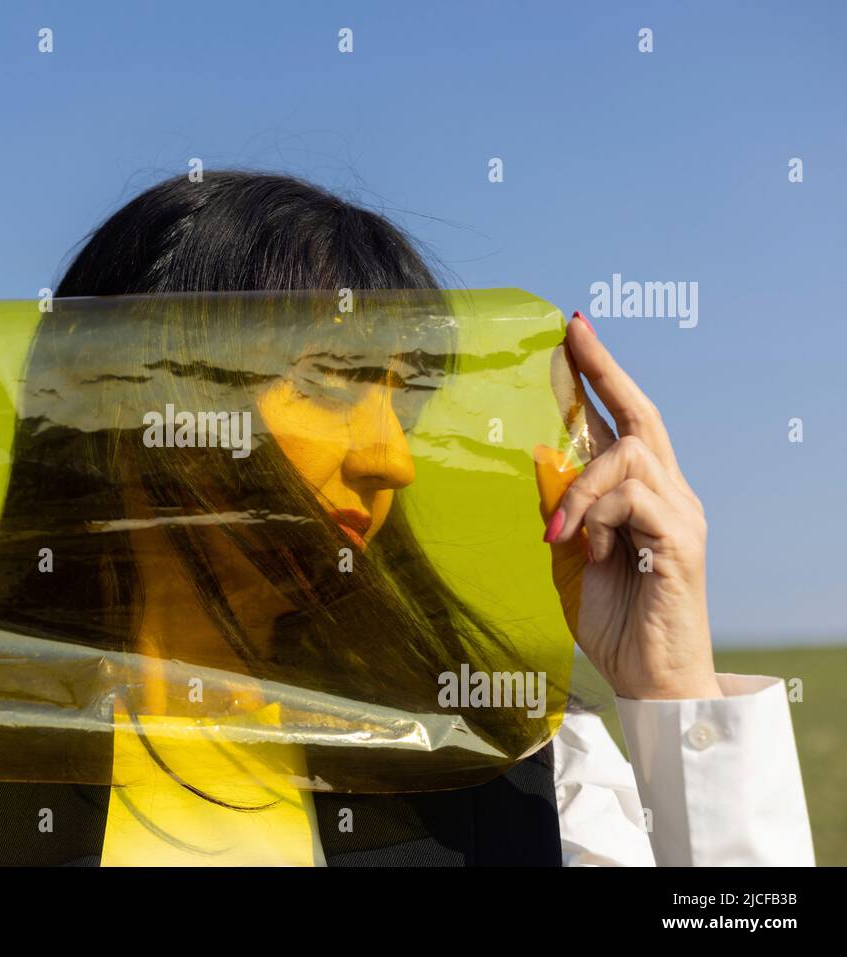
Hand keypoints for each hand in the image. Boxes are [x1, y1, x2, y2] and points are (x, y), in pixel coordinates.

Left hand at [536, 312, 719, 700]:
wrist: (650, 677)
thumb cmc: (612, 618)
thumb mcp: (569, 555)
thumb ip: (560, 509)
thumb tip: (539, 460)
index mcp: (643, 495)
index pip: (624, 421)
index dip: (602, 376)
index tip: (576, 331)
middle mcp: (670, 494)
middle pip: (641, 416)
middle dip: (605, 370)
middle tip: (574, 333)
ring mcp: (681, 515)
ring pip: (626, 458)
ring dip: (581, 489)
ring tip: (563, 536)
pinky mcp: (681, 542)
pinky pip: (633, 500)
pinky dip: (598, 518)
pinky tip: (590, 551)